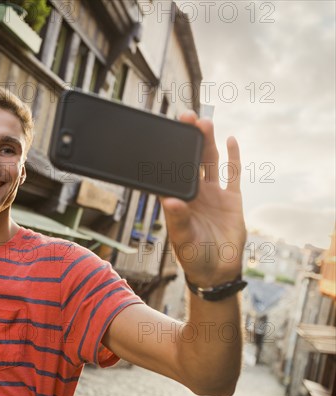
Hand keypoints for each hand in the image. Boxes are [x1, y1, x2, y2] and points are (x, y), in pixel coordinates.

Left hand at [160, 111, 245, 286]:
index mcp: (179, 199)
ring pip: (210, 162)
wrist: (217, 271)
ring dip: (208, 143)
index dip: (170, 152)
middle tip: (186, 118)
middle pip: (192, 160)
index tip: (167, 134)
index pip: (172, 170)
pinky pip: (232, 175)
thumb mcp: (183, 239)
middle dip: (190, 139)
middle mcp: (195, 193)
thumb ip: (177, 220)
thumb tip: (170, 201)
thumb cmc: (193, 257)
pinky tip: (230, 139)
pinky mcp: (232, 200)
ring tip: (204, 123)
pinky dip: (233, 157)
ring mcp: (213, 195)